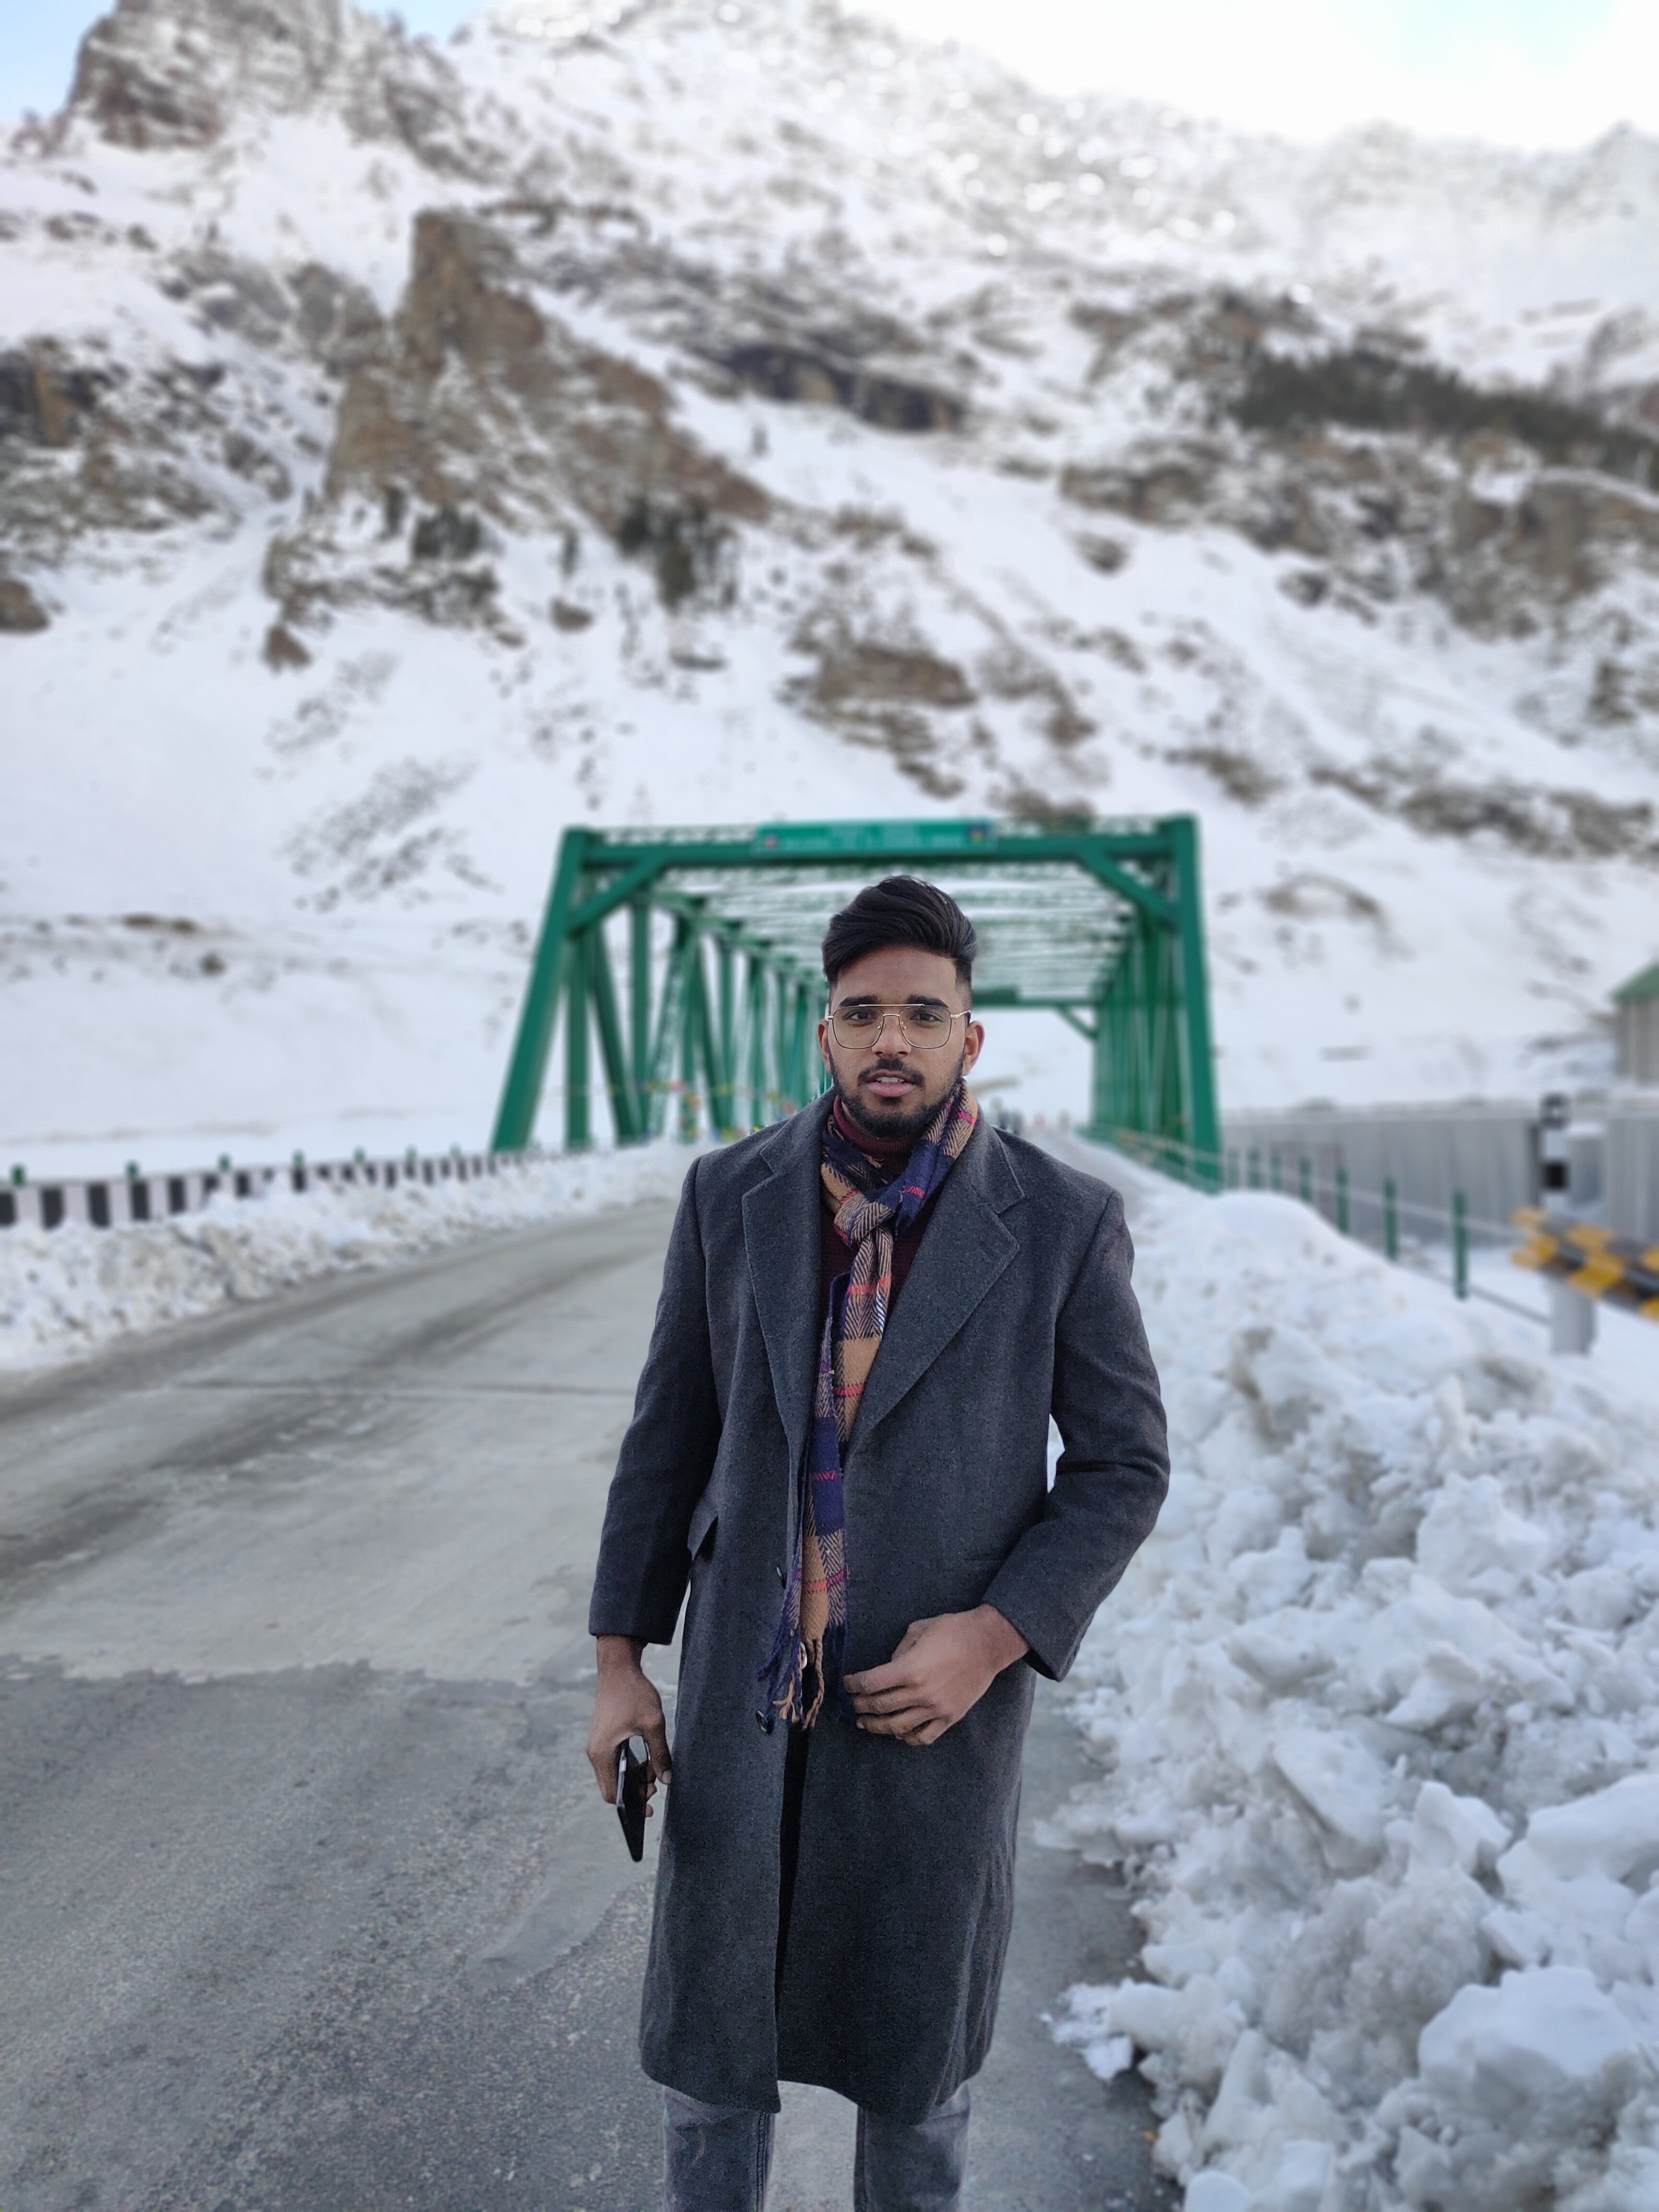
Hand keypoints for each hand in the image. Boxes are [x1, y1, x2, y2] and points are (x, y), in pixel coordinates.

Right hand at [586, 1635, 671, 1810]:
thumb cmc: (634, 1693)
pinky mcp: (601, 1738)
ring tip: (655, 1768)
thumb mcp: (653, 1724)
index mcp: (602, 1753)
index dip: (632, 1805)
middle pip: (611, 1787)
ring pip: (613, 1774)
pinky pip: (613, 1761)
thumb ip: (660, 1754)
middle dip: (635, 1791)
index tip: (650, 1807)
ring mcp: (596, 1745)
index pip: (612, 1794)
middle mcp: (594, 1752)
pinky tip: (647, 1758)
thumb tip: (667, 1780)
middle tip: (657, 1782)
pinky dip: (629, 1765)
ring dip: (634, 1777)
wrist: (618, 1667)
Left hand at [846, 1606, 1029, 1746]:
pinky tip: (898, 1734)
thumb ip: (898, 1651)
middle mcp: (921, 1693)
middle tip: (853, 1703)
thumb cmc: (953, 1630)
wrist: (988, 1643)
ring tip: (865, 1723)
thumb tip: (887, 1669)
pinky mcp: (950, 1717)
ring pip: (897, 1727)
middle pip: (880, 1706)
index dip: (854, 1685)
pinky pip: (923, 1736)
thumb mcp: (918, 1629)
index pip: (871, 1683)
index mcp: (910, 1668)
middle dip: (861, 1705)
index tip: (847, 1683)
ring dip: (876, 1726)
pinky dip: (906, 1738)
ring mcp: (936, 1708)